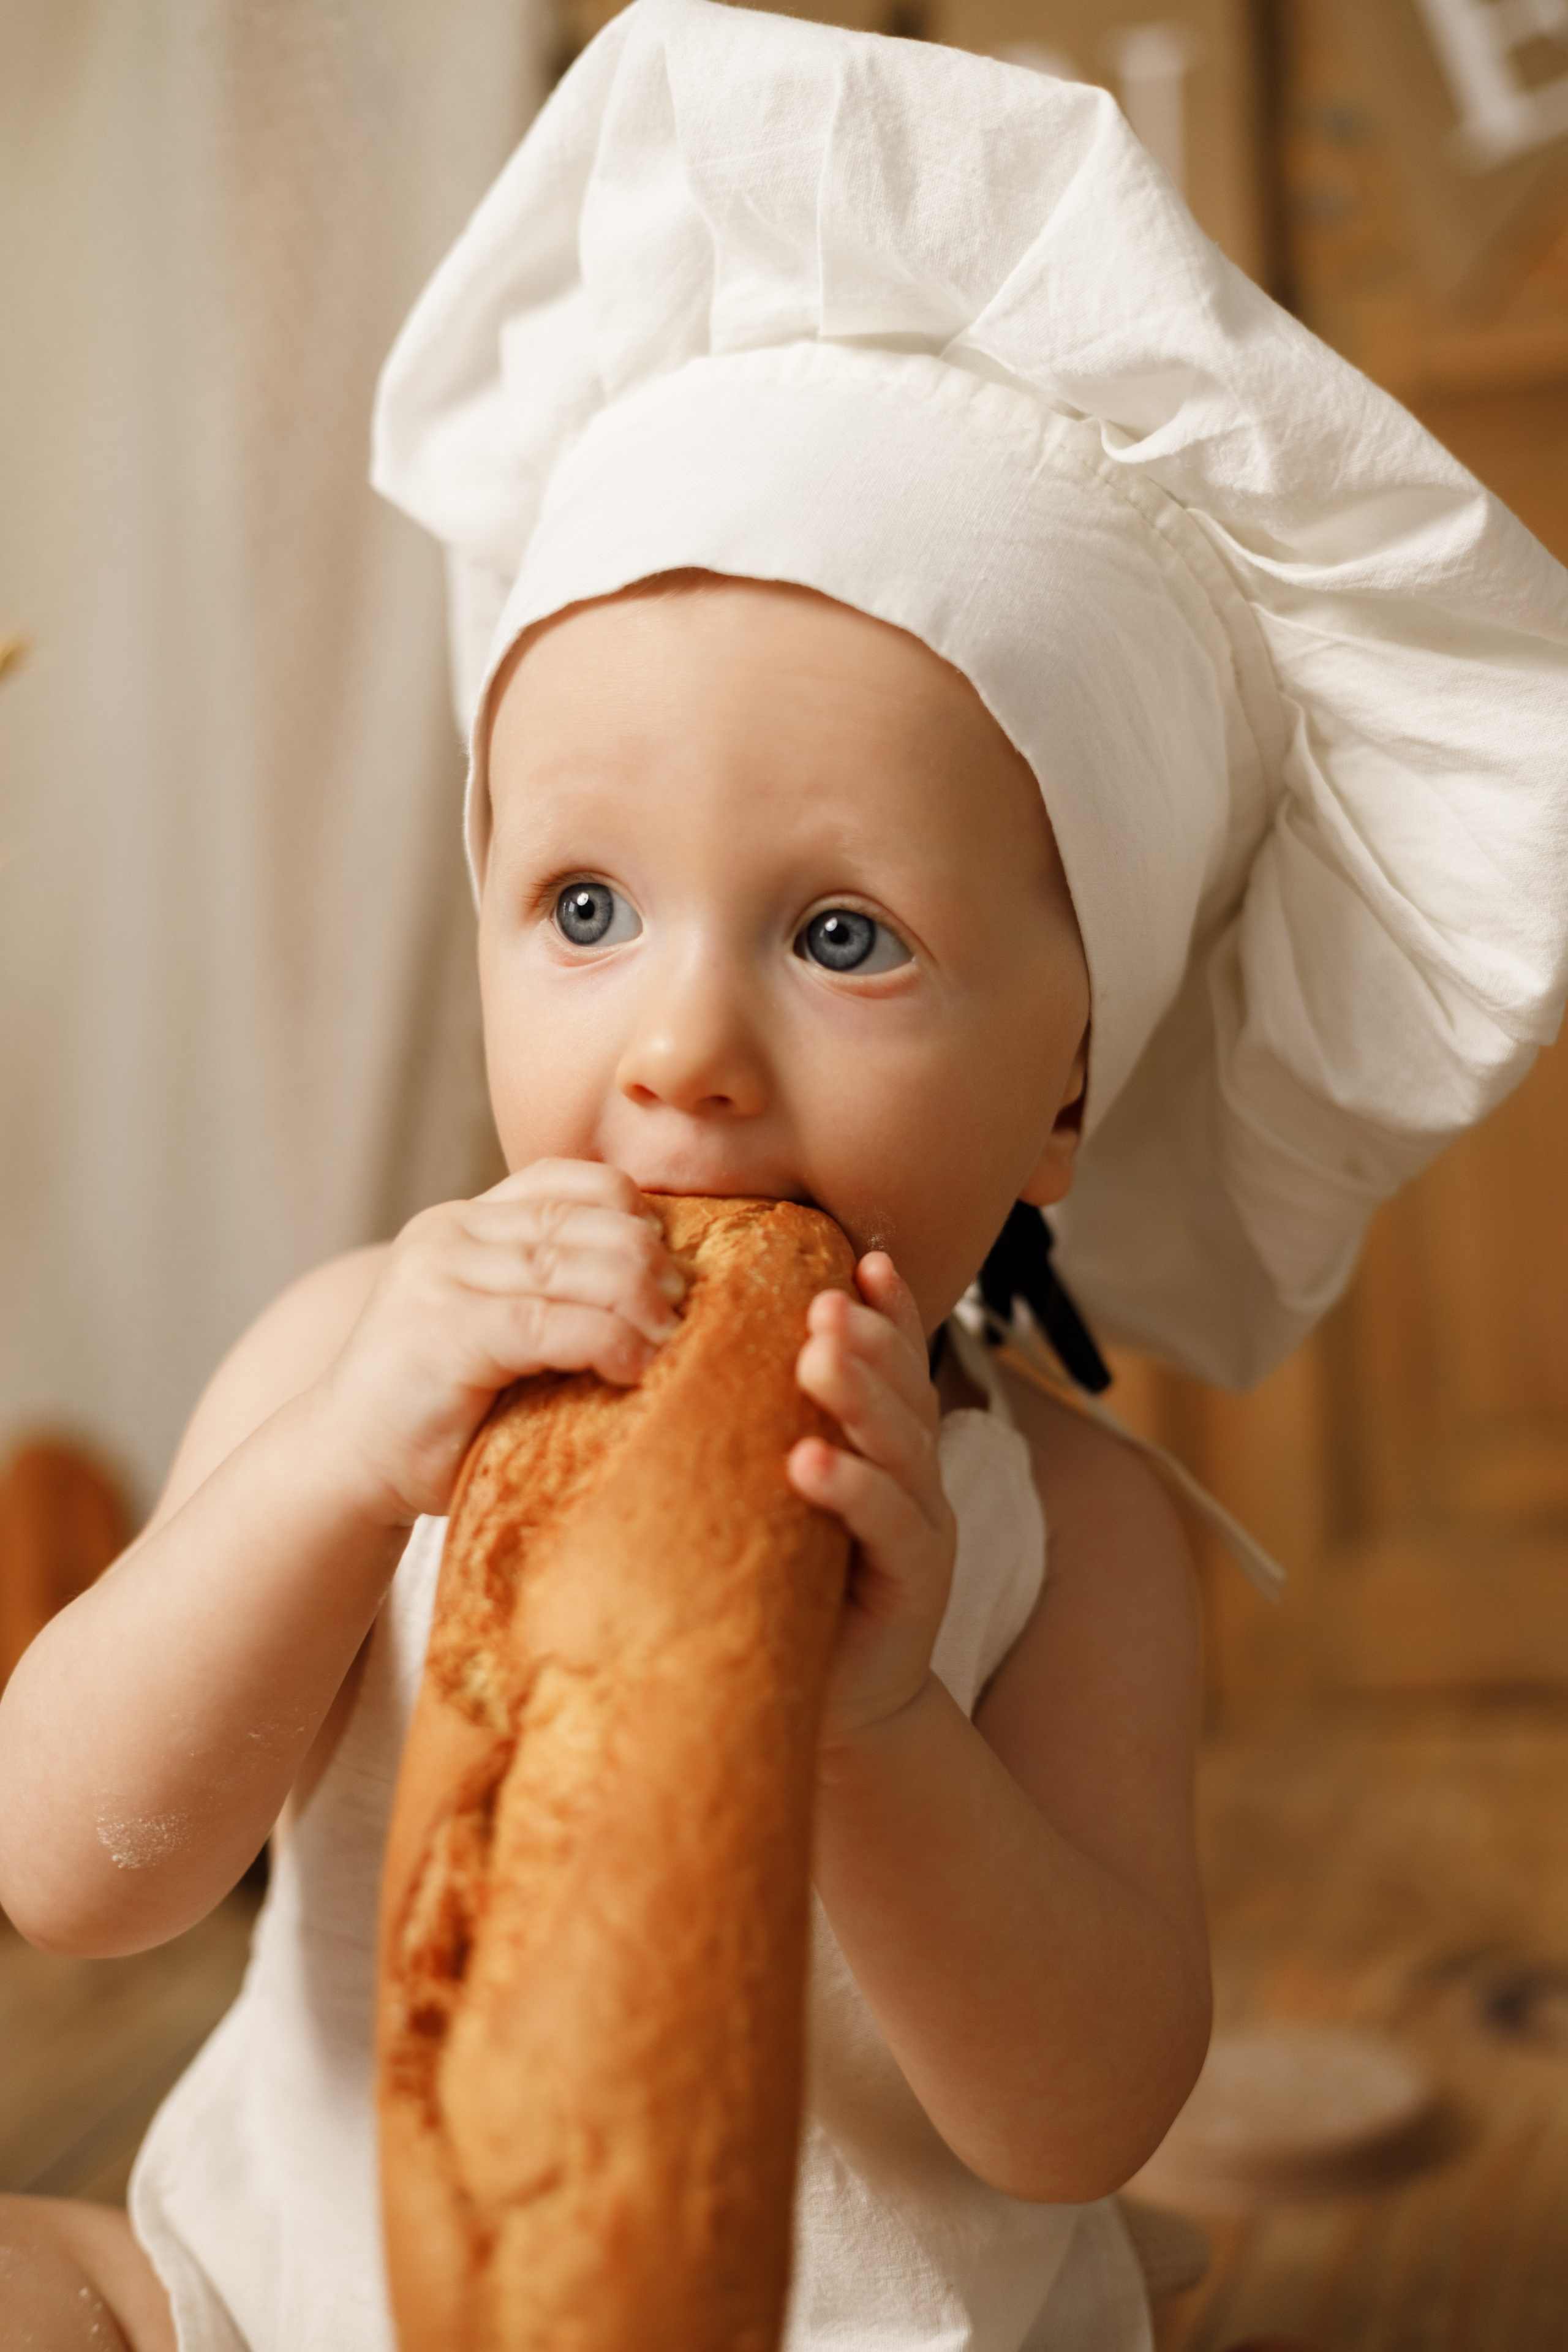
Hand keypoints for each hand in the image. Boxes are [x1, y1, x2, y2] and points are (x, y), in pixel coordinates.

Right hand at [314, 1160, 683, 1525]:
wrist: (347, 1463)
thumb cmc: (443, 1406)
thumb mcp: (497, 1324)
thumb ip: (550, 1289)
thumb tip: (667, 1282)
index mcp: (462, 1222)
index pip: (562, 1179)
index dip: (627, 1206)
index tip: (669, 1252)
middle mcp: (446, 1235)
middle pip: (576, 1219)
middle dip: (645, 1258)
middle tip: (685, 1300)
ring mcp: (439, 1278)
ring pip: (569, 1265)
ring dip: (637, 1300)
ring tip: (674, 1335)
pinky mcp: (444, 1331)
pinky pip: (549, 1324)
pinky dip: (607, 1340)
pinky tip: (637, 1365)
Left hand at [788, 1253, 956, 1757]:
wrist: (834, 1706)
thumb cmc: (792, 1590)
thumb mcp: (774, 1499)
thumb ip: (758, 1433)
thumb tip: (680, 1357)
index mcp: (885, 1446)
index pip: (893, 1362)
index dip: (887, 1309)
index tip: (860, 1258)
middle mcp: (914, 1477)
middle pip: (903, 1390)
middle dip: (870, 1337)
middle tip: (825, 1300)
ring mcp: (921, 1529)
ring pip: (902, 1446)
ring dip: (862, 1396)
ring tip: (818, 1355)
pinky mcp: (913, 1585)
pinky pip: (889, 1526)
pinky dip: (852, 1488)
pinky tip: (811, 1462)